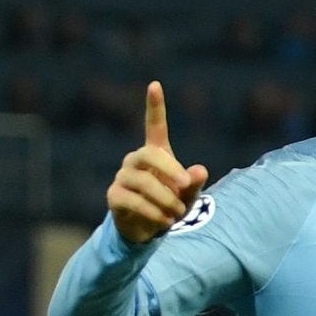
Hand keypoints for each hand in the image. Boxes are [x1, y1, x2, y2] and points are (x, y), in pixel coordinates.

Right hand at [107, 81, 210, 245]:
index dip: (154, 106)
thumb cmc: (170, 206)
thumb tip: (201, 170)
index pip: (154, 126)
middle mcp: (135, 160)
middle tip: (186, 184)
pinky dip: (153, 212)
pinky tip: (165, 221)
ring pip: (143, 182)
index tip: (155, 85)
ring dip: (165, 198)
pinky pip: (134, 201)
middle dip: (170, 169)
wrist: (148, 231)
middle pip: (149, 155)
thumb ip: (193, 184)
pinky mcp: (114, 196)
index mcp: (155, 154)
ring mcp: (123, 177)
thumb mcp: (187, 196)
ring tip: (177, 213)